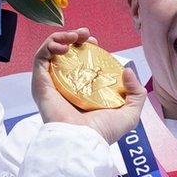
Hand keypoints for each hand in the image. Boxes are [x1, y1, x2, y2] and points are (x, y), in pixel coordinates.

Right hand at [30, 29, 142, 144]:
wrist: (83, 140)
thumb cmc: (104, 131)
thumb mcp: (130, 113)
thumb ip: (136, 93)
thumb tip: (127, 71)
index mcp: (83, 92)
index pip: (81, 64)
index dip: (87, 49)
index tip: (96, 43)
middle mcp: (66, 86)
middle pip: (66, 55)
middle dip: (74, 39)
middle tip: (86, 35)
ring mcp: (52, 84)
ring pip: (51, 53)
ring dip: (61, 38)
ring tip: (75, 36)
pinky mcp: (40, 83)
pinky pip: (40, 58)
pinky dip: (50, 45)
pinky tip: (64, 45)